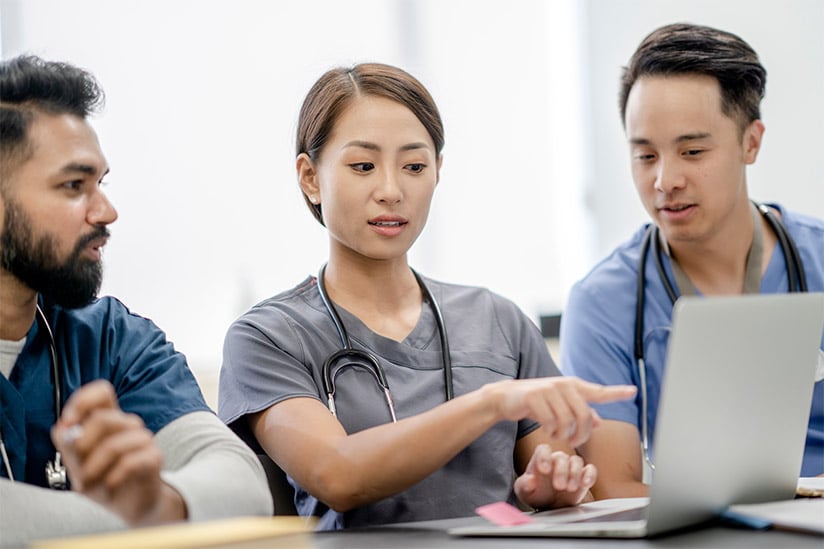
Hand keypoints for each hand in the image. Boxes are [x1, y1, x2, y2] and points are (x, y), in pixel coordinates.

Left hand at [51, 380, 185, 524]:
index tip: (69, 422)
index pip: (102, 392)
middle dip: (84, 444)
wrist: (130, 506)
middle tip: (78, 466)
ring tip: (90, 483)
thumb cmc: (102, 480)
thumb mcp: (77, 465)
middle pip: (105, 418)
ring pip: (116, 444)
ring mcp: (143, 440)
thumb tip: (64, 428)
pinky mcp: (154, 458)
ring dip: (95, 467)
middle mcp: (127, 426)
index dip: (84, 400)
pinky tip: (109, 486)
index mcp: (108, 420)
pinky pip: (131, 461)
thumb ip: (68, 445)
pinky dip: (114, 476)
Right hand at [487, 377, 635, 447]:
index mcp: (573, 386)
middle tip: (575, 442)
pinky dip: (550, 432)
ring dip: (563, 435)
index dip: (617, 392)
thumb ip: (579, 412)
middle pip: (584, 416)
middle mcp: (563, 384)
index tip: (633, 390)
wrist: (506, 397)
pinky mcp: (535, 397)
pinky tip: (547, 430)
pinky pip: (550, 422)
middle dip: (581, 435)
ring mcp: (549, 389)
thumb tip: (599, 421)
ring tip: (557, 435)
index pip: (599, 391)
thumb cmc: (537, 402)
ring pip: (567, 421)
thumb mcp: (560, 405)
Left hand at [514, 443, 594, 508]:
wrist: (549, 505)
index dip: (544, 457)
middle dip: (561, 471)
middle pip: (561, 457)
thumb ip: (524, 485)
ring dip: (575, 474)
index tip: (544, 470)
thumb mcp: (524, 492)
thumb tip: (530, 480)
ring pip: (576, 461)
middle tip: (559, 486)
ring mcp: (571, 467)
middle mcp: (556, 460)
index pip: (543, 449)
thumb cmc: (536, 495)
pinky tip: (585, 484)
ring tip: (570, 488)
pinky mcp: (583, 476)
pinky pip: (590, 470)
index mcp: (541, 459)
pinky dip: (590, 475)